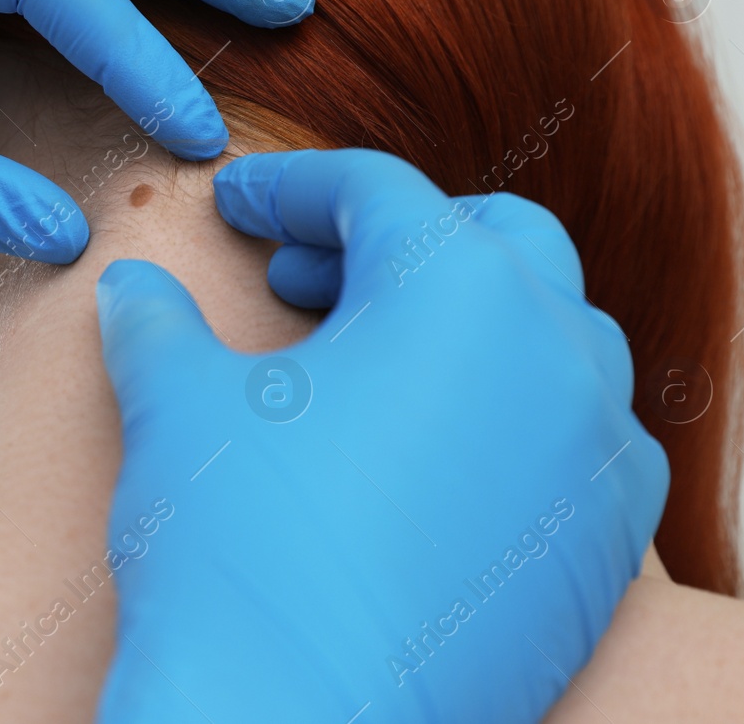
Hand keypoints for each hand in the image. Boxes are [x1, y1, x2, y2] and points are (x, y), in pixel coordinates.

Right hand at [95, 149, 666, 722]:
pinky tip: (431, 462)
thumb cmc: (240, 553)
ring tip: (373, 366)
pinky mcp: (610, 550)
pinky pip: (583, 444)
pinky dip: (516, 420)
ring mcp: (599, 456)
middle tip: (309, 279)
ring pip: (556, 337)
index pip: (375, 192)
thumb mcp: (178, 407)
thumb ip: (157, 324)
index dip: (291, 189)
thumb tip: (133, 292)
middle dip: (399, 240)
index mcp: (456, 286)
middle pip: (494, 238)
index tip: (240, 208)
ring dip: (467, 324)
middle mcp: (555, 352)